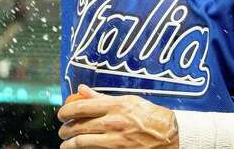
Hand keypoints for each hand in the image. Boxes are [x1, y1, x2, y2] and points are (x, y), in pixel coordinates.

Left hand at [58, 85, 178, 148]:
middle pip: (79, 126)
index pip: (80, 107)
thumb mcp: (128, 100)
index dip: (65, 112)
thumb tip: (81, 90)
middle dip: (65, 130)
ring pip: (83, 142)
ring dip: (70, 144)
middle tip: (62, 131)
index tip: (61, 114)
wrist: (172, 134)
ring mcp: (117, 140)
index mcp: (114, 106)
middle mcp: (113, 123)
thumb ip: (102, 97)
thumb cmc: (150, 115)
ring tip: (66, 144)